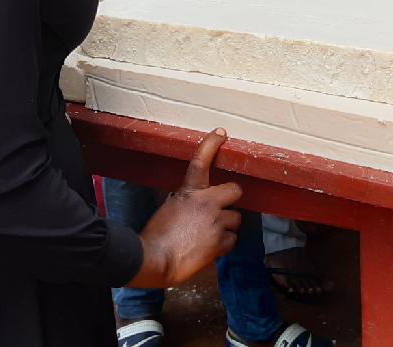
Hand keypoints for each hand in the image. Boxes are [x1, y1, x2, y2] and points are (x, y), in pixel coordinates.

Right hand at [128, 129, 243, 287]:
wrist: (155, 259)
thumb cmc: (155, 236)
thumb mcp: (169, 208)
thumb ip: (186, 202)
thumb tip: (194, 206)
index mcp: (190, 192)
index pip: (201, 161)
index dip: (211, 145)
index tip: (221, 134)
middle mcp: (207, 203)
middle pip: (235, 190)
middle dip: (231, 199)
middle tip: (221, 208)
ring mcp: (216, 222)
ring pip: (236, 219)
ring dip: (226, 225)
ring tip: (210, 234)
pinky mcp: (221, 242)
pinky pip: (232, 240)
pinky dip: (224, 244)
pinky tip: (211, 248)